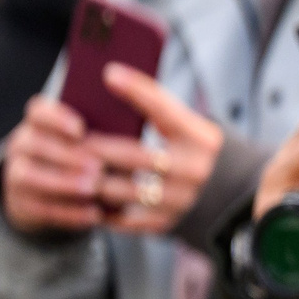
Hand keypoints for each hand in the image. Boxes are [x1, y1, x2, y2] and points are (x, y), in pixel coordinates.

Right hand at [2, 97, 104, 232]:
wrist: (50, 192)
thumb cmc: (83, 156)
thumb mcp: (90, 139)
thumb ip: (104, 131)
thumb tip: (132, 125)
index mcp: (39, 122)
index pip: (38, 111)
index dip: (57, 118)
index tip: (81, 130)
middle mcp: (22, 144)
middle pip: (37, 144)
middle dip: (70, 155)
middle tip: (99, 166)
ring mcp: (16, 175)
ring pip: (30, 176)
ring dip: (65, 182)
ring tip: (95, 188)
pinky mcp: (22, 204)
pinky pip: (41, 208)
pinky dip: (69, 212)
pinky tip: (94, 214)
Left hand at [86, 67, 223, 233]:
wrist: (229, 199)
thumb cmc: (196, 153)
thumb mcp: (191, 128)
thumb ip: (159, 109)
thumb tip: (112, 77)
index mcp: (200, 139)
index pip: (165, 109)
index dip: (137, 90)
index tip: (109, 74)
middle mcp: (192, 170)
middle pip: (132, 155)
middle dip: (96, 147)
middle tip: (69, 138)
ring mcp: (179, 200)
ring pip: (121, 189)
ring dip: (91, 178)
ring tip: (70, 167)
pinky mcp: (165, 223)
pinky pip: (122, 217)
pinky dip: (100, 207)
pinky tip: (85, 195)